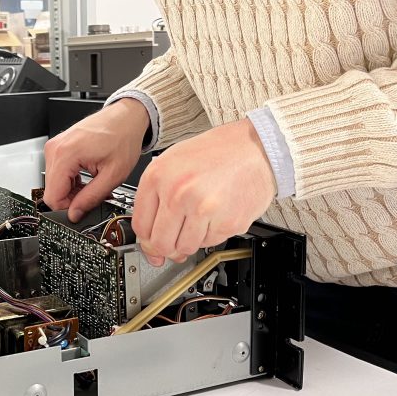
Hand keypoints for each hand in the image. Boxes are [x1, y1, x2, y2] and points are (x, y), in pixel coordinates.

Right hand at [43, 99, 149, 221]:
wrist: (126, 117)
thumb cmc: (123, 137)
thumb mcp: (113, 175)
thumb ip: (91, 198)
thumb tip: (75, 214)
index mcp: (65, 154)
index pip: (52, 197)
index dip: (68, 208)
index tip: (83, 209)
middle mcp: (55, 149)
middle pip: (53, 191)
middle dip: (72, 199)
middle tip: (94, 195)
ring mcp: (55, 147)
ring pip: (55, 184)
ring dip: (73, 190)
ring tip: (94, 184)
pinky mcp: (58, 147)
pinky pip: (58, 173)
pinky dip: (71, 180)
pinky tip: (87, 177)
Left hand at [133, 119, 276, 266]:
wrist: (255, 147)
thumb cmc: (217, 152)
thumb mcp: (174, 162)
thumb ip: (156, 198)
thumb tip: (149, 239)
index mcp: (159, 176)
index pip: (140, 226)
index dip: (146, 240)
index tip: (152, 243)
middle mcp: (178, 193)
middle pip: (160, 244)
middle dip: (166, 247)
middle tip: (175, 240)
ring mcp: (203, 209)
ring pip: (185, 248)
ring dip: (190, 240)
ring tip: (199, 219)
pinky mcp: (227, 222)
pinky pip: (209, 243)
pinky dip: (211, 234)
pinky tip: (216, 215)